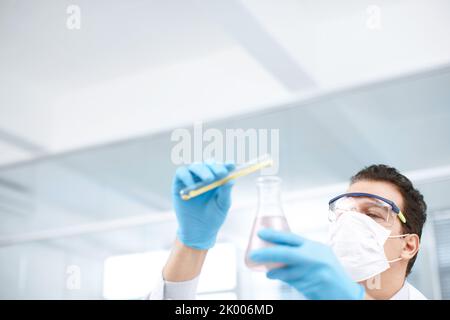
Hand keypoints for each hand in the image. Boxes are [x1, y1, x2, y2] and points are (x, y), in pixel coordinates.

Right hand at [172, 161, 234, 249]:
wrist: (198, 231)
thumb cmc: (213, 217)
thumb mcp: (223, 205)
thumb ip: (226, 192)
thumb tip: (231, 179)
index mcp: (218, 180)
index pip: (222, 168)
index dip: (226, 165)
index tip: (232, 166)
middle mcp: (204, 177)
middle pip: (209, 164)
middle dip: (215, 166)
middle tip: (221, 173)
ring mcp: (192, 179)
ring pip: (195, 166)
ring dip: (203, 170)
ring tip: (209, 179)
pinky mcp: (179, 184)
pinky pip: (181, 172)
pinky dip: (187, 175)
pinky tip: (192, 184)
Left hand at [249, 229, 364, 299]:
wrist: (345, 292)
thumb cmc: (330, 271)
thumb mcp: (319, 254)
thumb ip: (302, 250)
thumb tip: (277, 245)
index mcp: (315, 247)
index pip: (292, 238)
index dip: (274, 235)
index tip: (260, 233)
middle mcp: (314, 259)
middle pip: (285, 254)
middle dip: (267, 254)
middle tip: (253, 255)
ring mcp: (312, 274)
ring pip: (285, 272)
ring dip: (273, 272)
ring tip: (268, 273)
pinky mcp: (310, 287)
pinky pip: (290, 282)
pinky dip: (282, 279)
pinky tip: (278, 278)